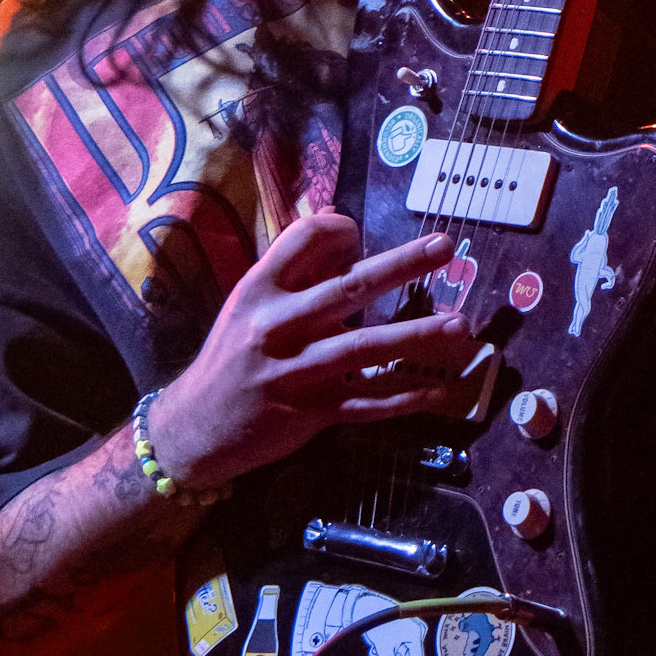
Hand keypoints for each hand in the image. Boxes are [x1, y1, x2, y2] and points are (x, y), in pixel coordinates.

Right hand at [146, 212, 477, 489]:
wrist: (195, 427)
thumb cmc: (231, 357)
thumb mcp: (249, 305)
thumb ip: (292, 270)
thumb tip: (340, 227)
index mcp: (259, 290)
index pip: (305, 240)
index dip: (341, 230)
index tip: (361, 235)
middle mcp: (277, 326)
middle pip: (348, 288)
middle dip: (401, 266)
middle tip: (444, 245)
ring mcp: (295, 372)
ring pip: (366, 349)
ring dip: (417, 335)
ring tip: (460, 326)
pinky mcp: (310, 413)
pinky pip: (367, 403)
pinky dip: (404, 396)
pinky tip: (438, 389)